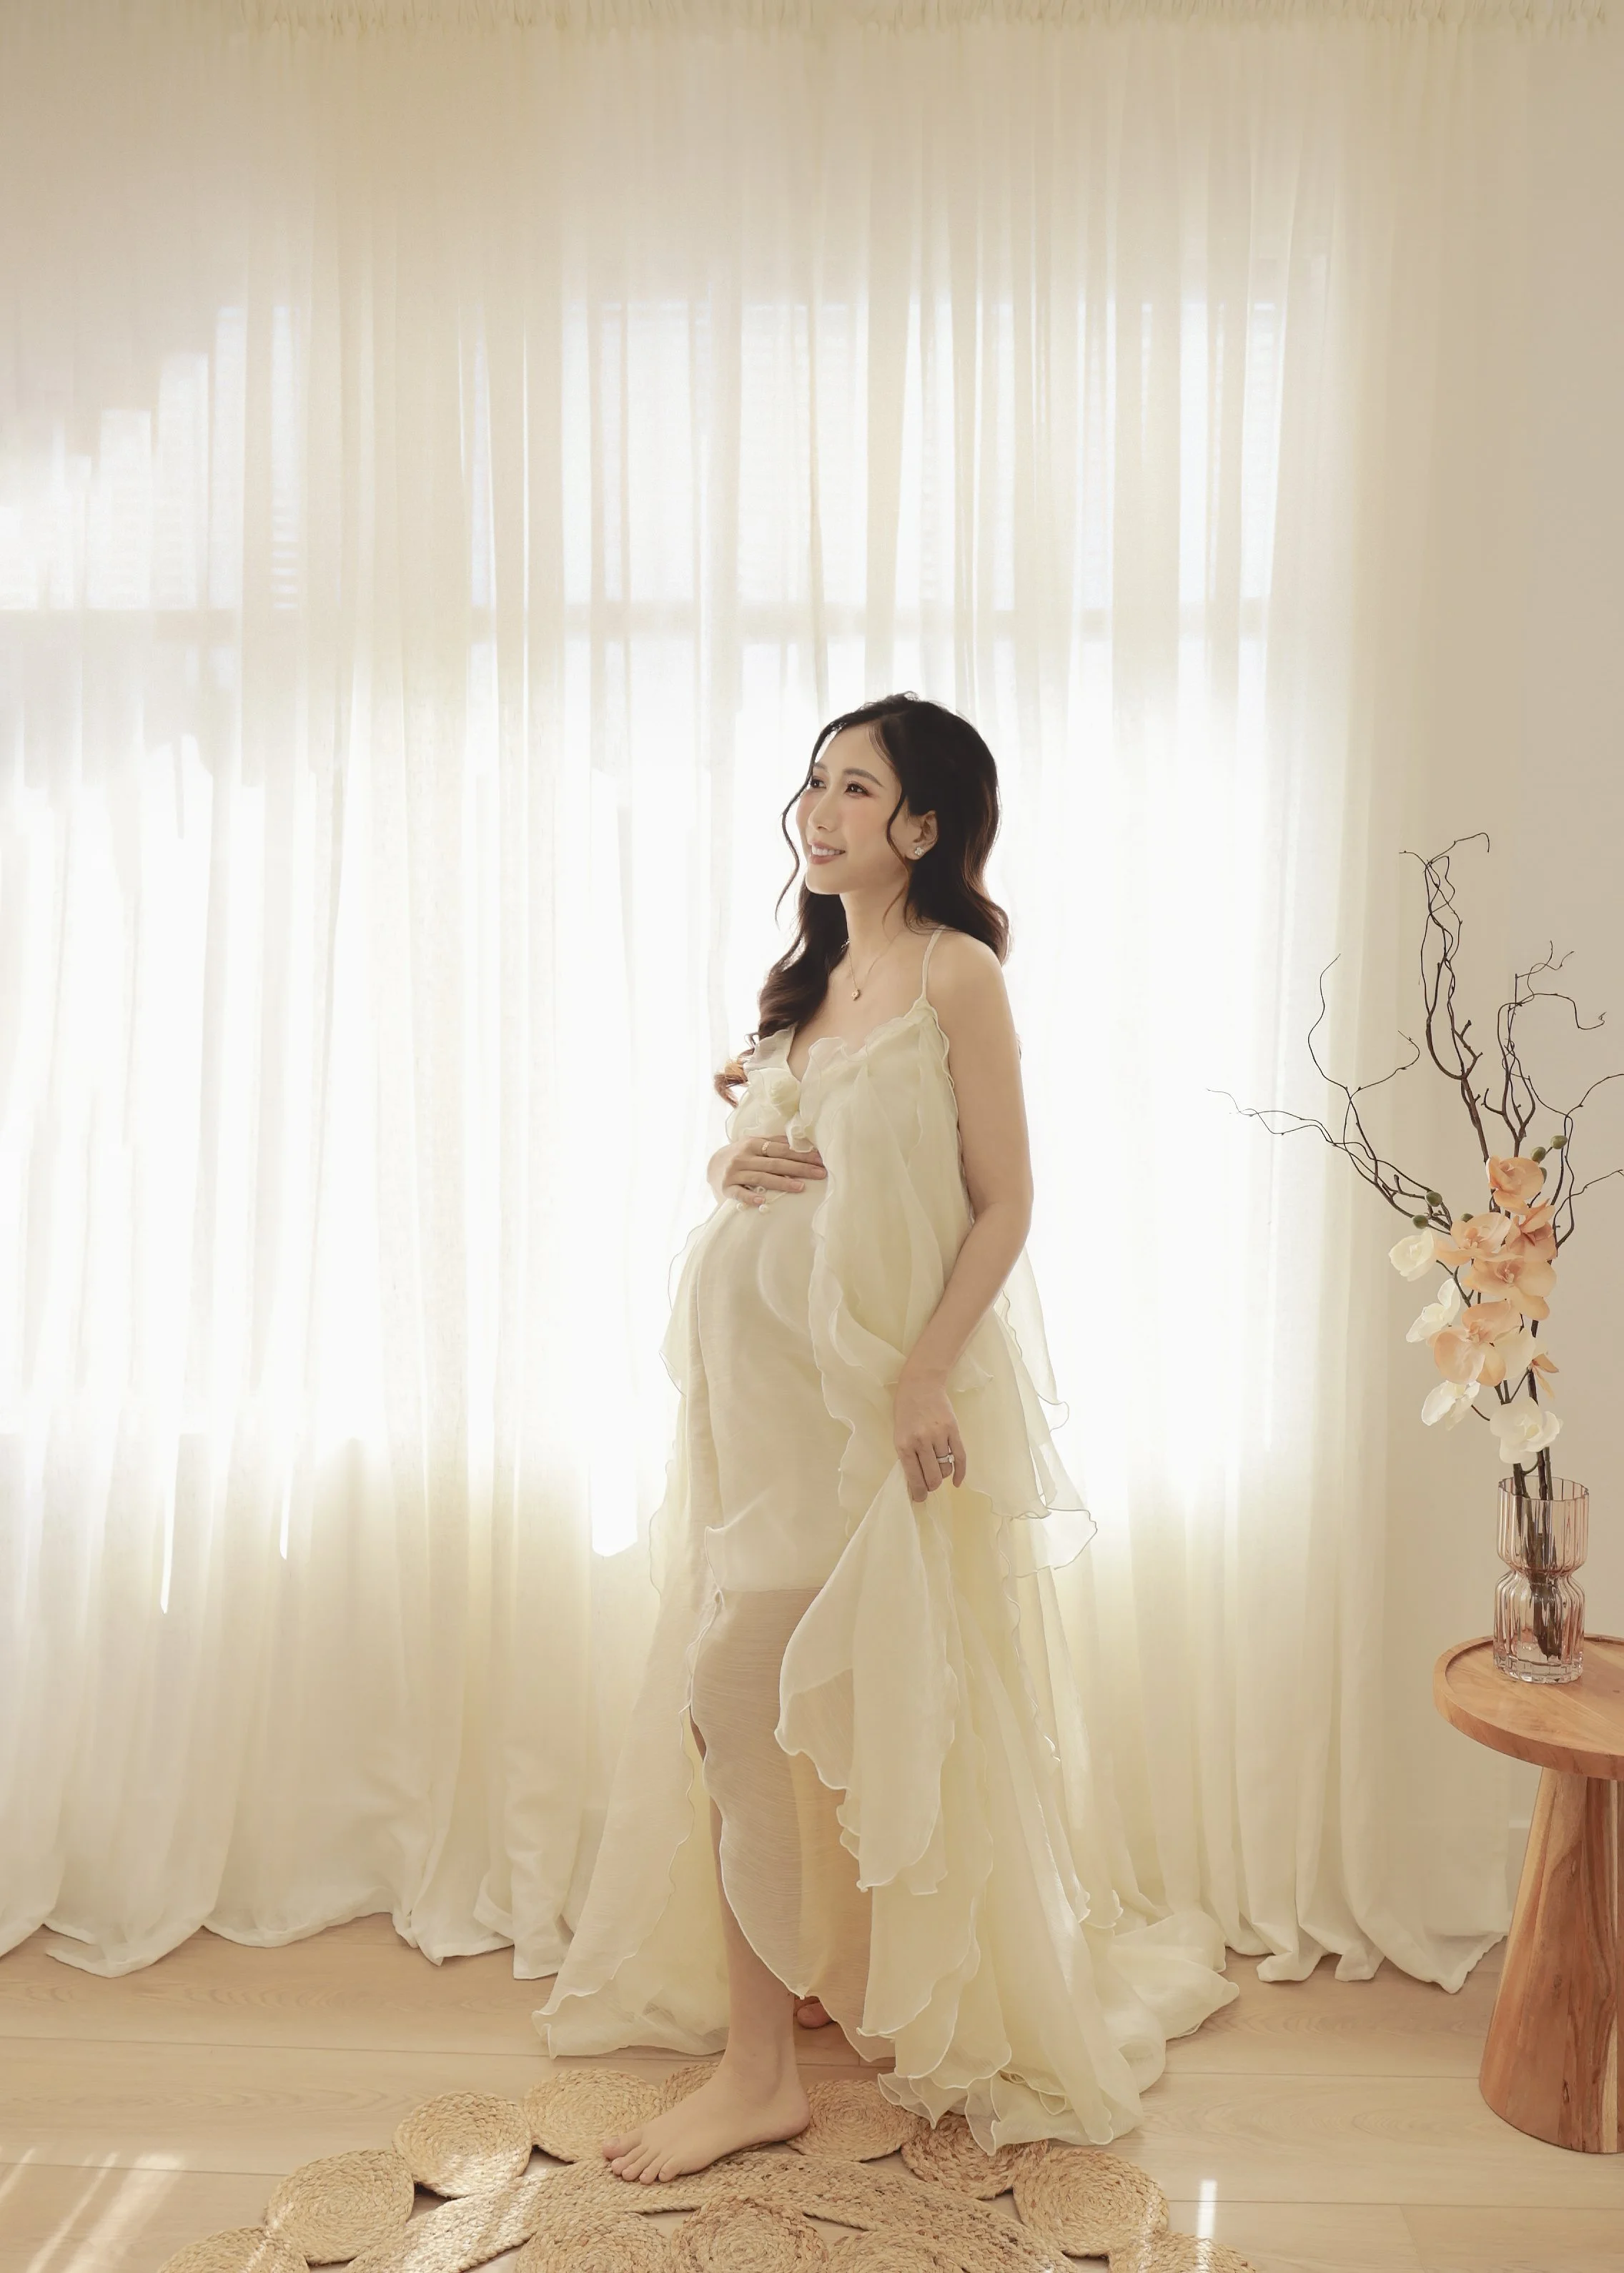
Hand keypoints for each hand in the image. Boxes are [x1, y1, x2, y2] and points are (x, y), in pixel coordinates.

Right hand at [719, 1132, 826, 1207]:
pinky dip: (750, 1197)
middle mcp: (743, 1157)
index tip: (820, 1160)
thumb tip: (802, 1142)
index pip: (781, 1149)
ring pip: (761, 1178)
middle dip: (799, 1168)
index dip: (801, 1154)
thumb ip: (774, 1143)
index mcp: (753, 1144)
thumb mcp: (754, 1144)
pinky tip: (762, 1201)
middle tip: (819, 1173)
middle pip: (775, 1163)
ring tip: (801, 1187)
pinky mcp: (727, 1189)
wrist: (712, 1166)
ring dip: (782, 1183)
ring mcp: (734, 1173)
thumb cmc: (741, 1155)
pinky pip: (739, 1194)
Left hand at [893, 1368, 967, 1501]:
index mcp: (904, 1444)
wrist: (921, 1384)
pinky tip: (958, 1481)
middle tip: (929, 1485)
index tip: (920, 1498)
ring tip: (938, 1470)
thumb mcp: (898, 1433)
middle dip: (931, 1486)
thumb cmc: (905, 1409)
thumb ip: (907, 1456)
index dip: (918, 1493)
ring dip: (943, 1475)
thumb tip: (915, 1481)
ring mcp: (939, 1435)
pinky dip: (961, 1473)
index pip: (914, 1478)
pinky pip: (960, 1457)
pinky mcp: (953, 1430)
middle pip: (933, 1477)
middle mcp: (922, 1442)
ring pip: (946, 1468)